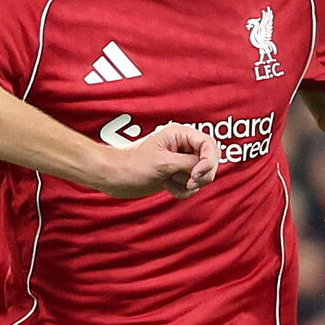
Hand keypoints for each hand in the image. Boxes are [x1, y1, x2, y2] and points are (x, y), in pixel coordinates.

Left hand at [88, 122, 219, 199]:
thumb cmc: (131, 166)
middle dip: (202, 175)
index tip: (196, 174)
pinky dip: (183, 190)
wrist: (113, 177)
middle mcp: (182, 146)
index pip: (209, 145)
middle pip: (210, 160)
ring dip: (190, 184)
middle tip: (188, 182)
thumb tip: (205, 167)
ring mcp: (179, 161)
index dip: (208, 161)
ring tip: (172, 183)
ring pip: (202, 175)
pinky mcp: (174, 174)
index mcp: (180, 135)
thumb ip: (190, 163)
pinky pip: (191, 185)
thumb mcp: (164, 163)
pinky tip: (168, 187)